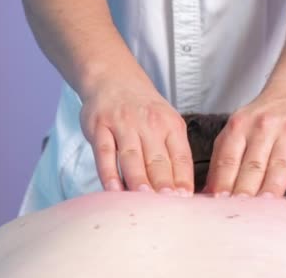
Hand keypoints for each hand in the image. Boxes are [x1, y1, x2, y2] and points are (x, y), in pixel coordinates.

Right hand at [80, 74, 193, 195]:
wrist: (113, 79)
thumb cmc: (143, 110)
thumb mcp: (166, 123)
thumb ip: (172, 153)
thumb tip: (181, 191)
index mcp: (171, 125)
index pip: (181, 157)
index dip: (183, 180)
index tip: (185, 201)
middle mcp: (149, 124)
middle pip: (158, 161)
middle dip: (164, 185)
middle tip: (168, 206)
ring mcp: (123, 125)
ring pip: (132, 158)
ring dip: (139, 180)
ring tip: (144, 201)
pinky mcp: (100, 127)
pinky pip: (104, 153)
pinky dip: (108, 173)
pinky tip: (113, 189)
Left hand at [204, 78, 285, 202]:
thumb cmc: (266, 116)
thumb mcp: (238, 128)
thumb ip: (223, 159)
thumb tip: (208, 192)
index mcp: (239, 126)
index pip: (228, 160)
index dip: (222, 184)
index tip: (217, 205)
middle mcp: (263, 127)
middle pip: (252, 166)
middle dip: (244, 192)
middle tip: (238, 215)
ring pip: (279, 167)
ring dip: (271, 190)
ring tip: (266, 213)